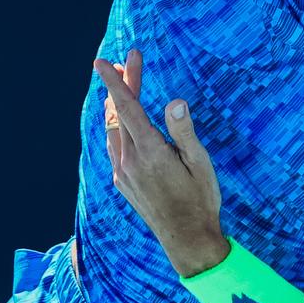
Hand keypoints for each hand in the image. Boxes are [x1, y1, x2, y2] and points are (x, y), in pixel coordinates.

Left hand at [93, 49, 228, 276]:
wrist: (187, 241)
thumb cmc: (200, 200)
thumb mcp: (200, 164)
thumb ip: (184, 132)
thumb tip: (175, 102)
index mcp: (150, 152)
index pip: (127, 108)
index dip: (115, 82)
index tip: (103, 62)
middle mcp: (129, 161)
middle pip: (119, 113)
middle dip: (122, 85)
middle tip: (127, 61)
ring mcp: (123, 173)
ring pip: (113, 130)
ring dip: (117, 106)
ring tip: (125, 86)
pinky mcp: (123, 183)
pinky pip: (114, 147)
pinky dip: (117, 127)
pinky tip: (125, 124)